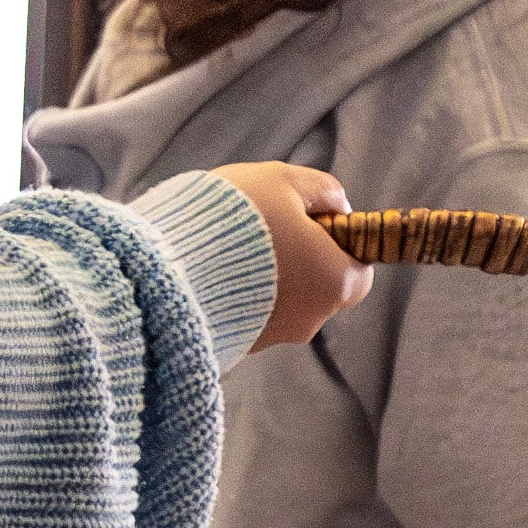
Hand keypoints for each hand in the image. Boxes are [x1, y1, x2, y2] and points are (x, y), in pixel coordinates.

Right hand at [213, 165, 355, 352]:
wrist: (168, 265)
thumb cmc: (235, 217)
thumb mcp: (285, 181)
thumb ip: (322, 190)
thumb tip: (338, 205)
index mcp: (336, 282)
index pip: (359, 268)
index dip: (338, 241)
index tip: (310, 221)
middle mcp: (311, 319)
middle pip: (321, 287)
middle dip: (301, 259)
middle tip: (268, 228)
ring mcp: (274, 337)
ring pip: (284, 300)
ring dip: (268, 275)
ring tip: (231, 245)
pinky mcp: (239, 345)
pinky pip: (251, 313)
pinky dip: (240, 292)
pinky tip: (215, 267)